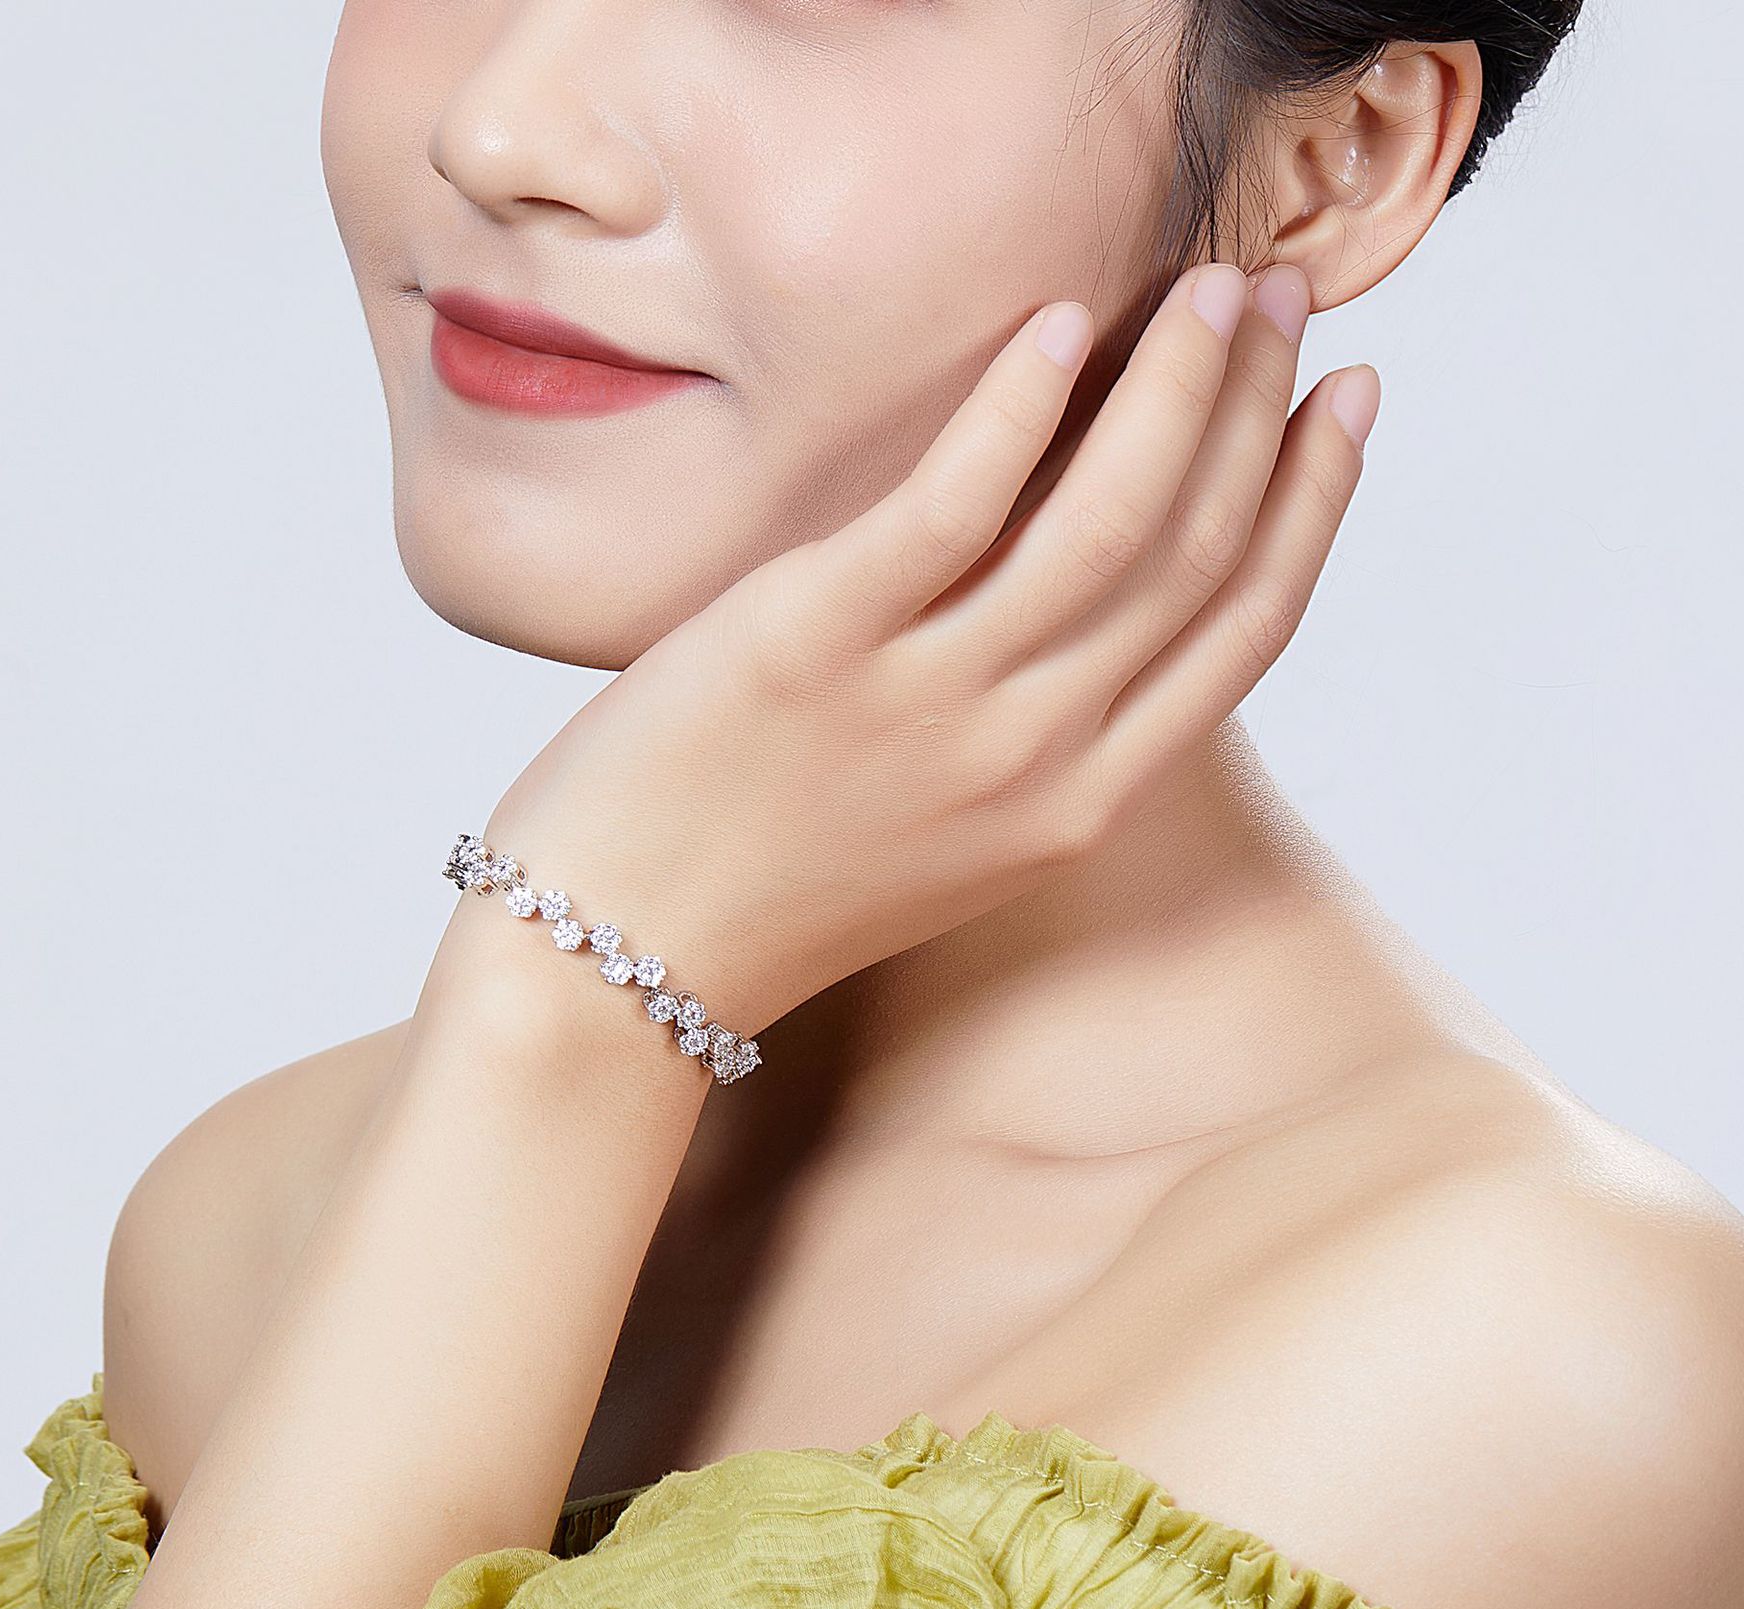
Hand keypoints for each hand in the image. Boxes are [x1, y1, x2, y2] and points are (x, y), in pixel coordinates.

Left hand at [473, 261, 1372, 1037]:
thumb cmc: (775, 887)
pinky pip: (951, 506)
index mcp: (1077, 806)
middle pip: (1194, 557)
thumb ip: (1034, 732)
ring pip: (1106, 522)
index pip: (1241, 630)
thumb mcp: (951, 837)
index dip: (1312, 503)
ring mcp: (929, 705)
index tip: (1342, 403)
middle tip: (1288, 297)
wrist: (624, 962)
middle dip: (1264, 412)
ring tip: (1211, 287)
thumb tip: (1081, 587)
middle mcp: (1031, 759)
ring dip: (1178, 388)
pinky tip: (1059, 324)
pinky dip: (1016, 407)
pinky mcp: (817, 644)